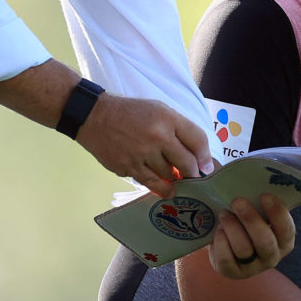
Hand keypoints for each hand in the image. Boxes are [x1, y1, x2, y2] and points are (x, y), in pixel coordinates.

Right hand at [75, 94, 212, 196]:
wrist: (94, 116)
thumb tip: (195, 157)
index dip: (205, 157)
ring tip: (175, 178)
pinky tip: (167, 191)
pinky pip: (151, 183)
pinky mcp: (129, 167)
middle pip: (187, 163)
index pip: (198, 140)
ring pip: (170, 176)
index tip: (206, 167)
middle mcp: (158, 136)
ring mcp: (142, 153)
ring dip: (175, 179)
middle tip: (192, 176)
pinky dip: (162, 188)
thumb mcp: (158, 109)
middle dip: (192, 173)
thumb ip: (178, 129)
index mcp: (168, 118)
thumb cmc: (130, 113)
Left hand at [207, 195, 294, 279]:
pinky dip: (220, 242)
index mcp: (284, 241)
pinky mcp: (233, 273)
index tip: (265, 195)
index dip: (278, 213)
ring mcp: (253, 268)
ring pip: (244, 249)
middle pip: (265, 241)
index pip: (286, 229)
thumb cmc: (247, 221)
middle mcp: (272, 257)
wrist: (227, 240)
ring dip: (232, 228)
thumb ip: (260, 200)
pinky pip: (226, 259)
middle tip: (237, 201)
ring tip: (223, 213)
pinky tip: (218, 230)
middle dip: (250, 220)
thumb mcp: (258, 212)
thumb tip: (252, 178)